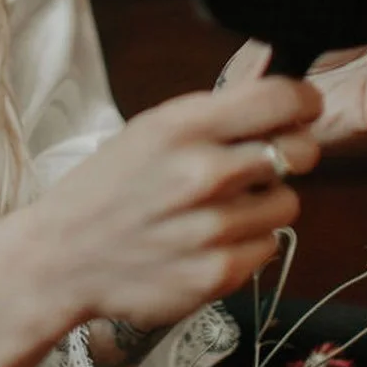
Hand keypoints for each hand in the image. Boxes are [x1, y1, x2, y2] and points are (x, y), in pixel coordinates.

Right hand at [32, 77, 321, 333]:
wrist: (63, 257)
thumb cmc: (108, 187)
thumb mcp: (150, 130)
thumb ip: (214, 114)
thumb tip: (280, 92)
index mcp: (183, 126)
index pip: (280, 98)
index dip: (303, 100)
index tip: (303, 108)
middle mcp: (204, 173)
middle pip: (300, 152)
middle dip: (290, 153)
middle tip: (263, 162)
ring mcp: (214, 227)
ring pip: (288, 204)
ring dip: (264, 204)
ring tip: (221, 208)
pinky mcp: (219, 274)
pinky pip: (267, 247)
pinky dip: (247, 243)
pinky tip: (210, 240)